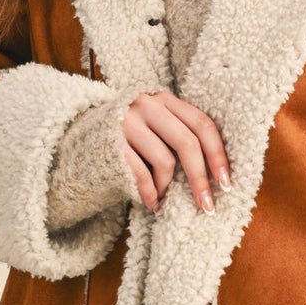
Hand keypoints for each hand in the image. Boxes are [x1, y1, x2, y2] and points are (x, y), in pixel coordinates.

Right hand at [120, 90, 231, 213]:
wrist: (79, 138)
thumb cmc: (129, 139)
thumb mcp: (156, 127)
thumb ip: (180, 135)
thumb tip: (217, 172)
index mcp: (164, 100)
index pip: (202, 123)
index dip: (218, 154)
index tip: (226, 182)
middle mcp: (147, 105)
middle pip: (187, 142)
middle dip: (200, 178)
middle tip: (208, 205)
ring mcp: (127, 122)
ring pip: (165, 161)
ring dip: (168, 187)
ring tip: (164, 198)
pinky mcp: (111, 143)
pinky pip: (141, 175)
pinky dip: (151, 194)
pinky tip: (152, 204)